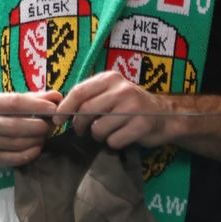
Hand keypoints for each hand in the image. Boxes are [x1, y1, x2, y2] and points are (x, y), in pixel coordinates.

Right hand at [0, 89, 60, 167]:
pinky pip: (14, 159)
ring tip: (44, 136)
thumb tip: (57, 97)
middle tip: (50, 126)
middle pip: (15, 125)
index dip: (36, 106)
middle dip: (37, 126)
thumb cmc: (9, 112)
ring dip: (35, 140)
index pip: (15, 102)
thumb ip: (39, 98)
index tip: (53, 109)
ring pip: (15, 143)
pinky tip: (37, 148)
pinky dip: (29, 154)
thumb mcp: (21, 101)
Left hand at [55, 69, 177, 150]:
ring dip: (98, 136)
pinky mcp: (141, 125)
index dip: (65, 107)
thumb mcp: (110, 92)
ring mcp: (133, 107)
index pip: (79, 92)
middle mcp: (122, 90)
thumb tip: (59, 110)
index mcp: (110, 78)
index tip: (56, 120)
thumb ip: (89, 96)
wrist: (163, 115)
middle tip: (81, 131)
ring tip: (107, 132)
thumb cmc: (129, 105)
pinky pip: (114, 141)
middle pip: (86, 111)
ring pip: (99, 129)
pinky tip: (121, 137)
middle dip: (79, 125)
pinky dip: (113, 143)